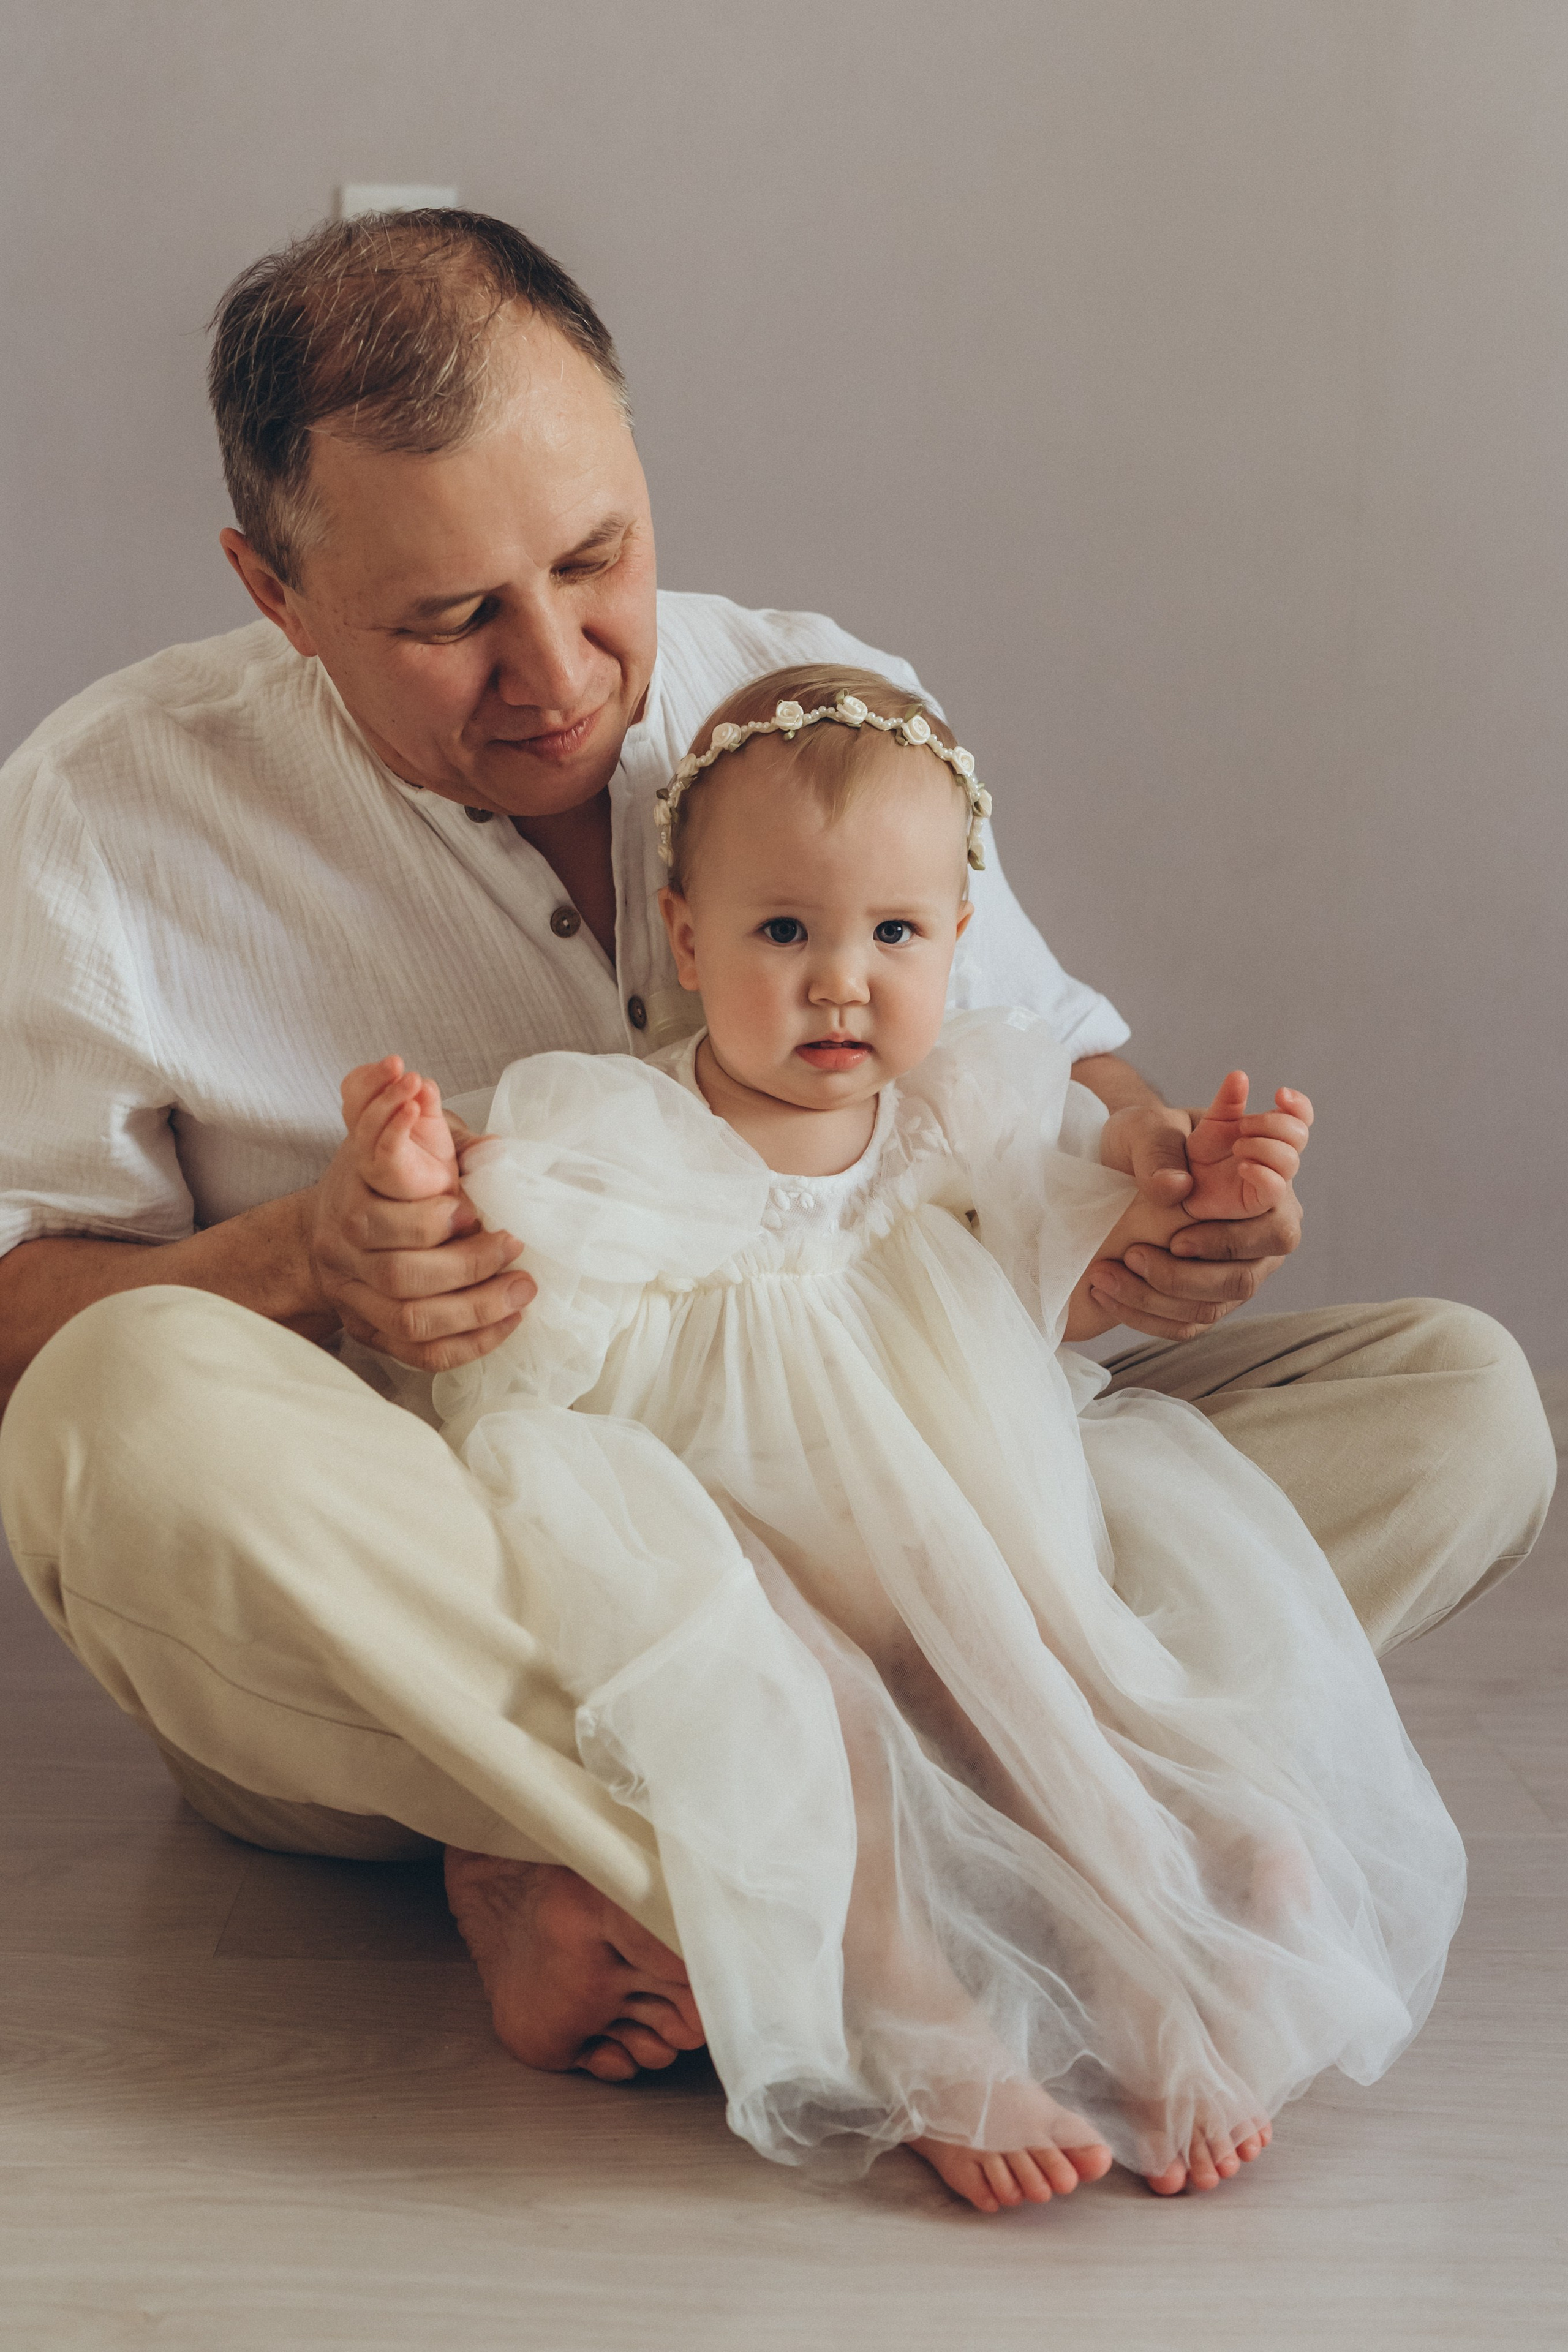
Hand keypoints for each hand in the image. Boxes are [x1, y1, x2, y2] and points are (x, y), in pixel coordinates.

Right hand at [309, 1057, 535, 1371]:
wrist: (323, 1232)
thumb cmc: (375, 1177)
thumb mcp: (392, 1132)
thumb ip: (422, 1122)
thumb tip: (450, 1111)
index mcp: (349, 1197)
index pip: (380, 1217)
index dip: (431, 1219)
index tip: (475, 1206)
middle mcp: (345, 1253)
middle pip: (401, 1274)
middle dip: (466, 1264)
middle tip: (514, 1245)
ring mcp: (355, 1298)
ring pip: (412, 1320)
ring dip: (477, 1309)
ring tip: (524, 1288)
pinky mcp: (373, 1332)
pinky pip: (421, 1354)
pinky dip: (470, 1344)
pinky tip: (508, 1321)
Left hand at [1090, 1081, 1308, 1342]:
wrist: (1123, 1162)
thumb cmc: (1147, 1139)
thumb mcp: (1147, 1127)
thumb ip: (1160, 1147)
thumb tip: (1174, 1188)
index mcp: (1269, 1191)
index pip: (1275, 1230)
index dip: (1230, 1240)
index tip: (1177, 1235)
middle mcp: (1262, 1239)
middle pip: (1243, 1279)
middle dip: (1185, 1276)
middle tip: (1133, 1255)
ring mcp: (1236, 1272)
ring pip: (1210, 1307)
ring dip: (1154, 1299)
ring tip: (1103, 1275)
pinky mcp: (1205, 1297)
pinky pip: (1184, 1325)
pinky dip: (1143, 1316)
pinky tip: (1104, 1295)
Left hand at [1184, 1073, 1312, 1221]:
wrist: (1177, 1180)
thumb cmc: (1196, 1150)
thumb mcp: (1212, 1120)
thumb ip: (1227, 1100)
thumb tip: (1239, 1075)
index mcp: (1270, 1130)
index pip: (1301, 1116)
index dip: (1299, 1104)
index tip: (1279, 1094)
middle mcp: (1275, 1153)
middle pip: (1298, 1134)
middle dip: (1271, 1124)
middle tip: (1241, 1127)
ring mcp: (1269, 1177)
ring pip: (1290, 1161)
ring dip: (1263, 1147)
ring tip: (1237, 1147)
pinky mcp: (1257, 1201)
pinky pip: (1275, 1188)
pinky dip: (1262, 1174)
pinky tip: (1243, 1166)